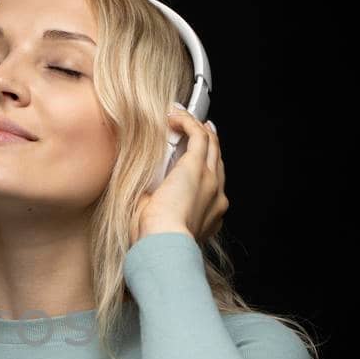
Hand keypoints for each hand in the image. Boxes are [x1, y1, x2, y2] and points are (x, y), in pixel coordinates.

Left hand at [132, 105, 226, 243]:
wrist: (163, 243)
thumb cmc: (155, 242)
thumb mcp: (158, 224)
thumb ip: (154, 205)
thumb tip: (143, 192)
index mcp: (209, 213)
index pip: (212, 181)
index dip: (205, 162)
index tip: (194, 150)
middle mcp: (216, 195)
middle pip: (215, 158)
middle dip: (205, 140)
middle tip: (192, 126)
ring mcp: (210, 180)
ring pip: (210, 144)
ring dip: (196, 127)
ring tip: (179, 117)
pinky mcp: (197, 167)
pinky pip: (198, 136)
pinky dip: (187, 122)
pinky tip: (175, 116)